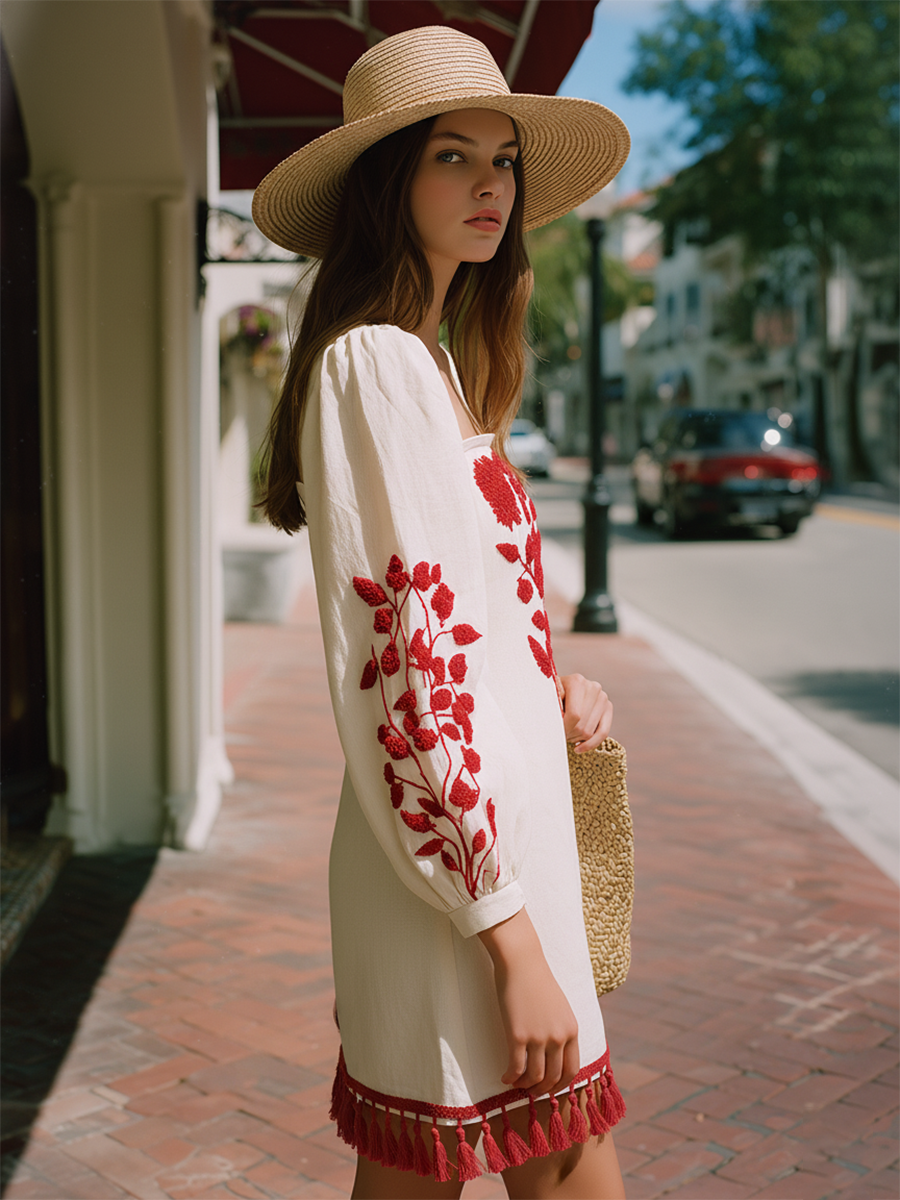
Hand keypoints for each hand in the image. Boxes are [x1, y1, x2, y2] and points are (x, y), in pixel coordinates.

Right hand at [478, 909, 579, 1095]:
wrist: (522, 962)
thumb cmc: (537, 980)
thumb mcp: (560, 1006)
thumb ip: (561, 1028)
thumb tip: (554, 1051)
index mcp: (571, 1030)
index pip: (572, 1070)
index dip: (560, 1085)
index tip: (549, 1087)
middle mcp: (558, 1037)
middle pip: (553, 1077)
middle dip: (541, 1089)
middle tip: (530, 1090)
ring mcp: (539, 1037)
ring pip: (535, 1076)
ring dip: (525, 1085)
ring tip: (516, 1083)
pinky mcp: (518, 1035)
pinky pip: (516, 1068)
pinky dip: (510, 1077)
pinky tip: (504, 1077)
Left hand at [558, 673, 612, 751]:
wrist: (562, 688)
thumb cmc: (552, 694)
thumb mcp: (548, 696)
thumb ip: (551, 705)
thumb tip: (559, 718)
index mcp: (577, 682)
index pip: (574, 715)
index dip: (564, 728)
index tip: (555, 733)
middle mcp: (593, 687)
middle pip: (582, 725)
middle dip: (569, 735)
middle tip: (559, 736)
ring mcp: (603, 698)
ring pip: (590, 731)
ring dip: (576, 739)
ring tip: (567, 735)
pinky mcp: (608, 708)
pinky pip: (603, 732)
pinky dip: (591, 744)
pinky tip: (579, 748)